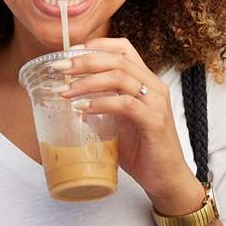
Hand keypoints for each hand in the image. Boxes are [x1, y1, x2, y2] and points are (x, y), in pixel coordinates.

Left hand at [58, 37, 204, 210]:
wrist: (166, 179)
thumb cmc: (141, 150)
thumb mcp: (117, 122)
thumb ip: (101, 106)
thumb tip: (71, 98)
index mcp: (146, 81)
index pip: (123, 48)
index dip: (96, 45)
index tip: (69, 52)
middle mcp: (154, 86)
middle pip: (117, 59)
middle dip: (84, 60)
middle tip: (59, 68)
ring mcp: (156, 102)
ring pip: (120, 77)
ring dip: (88, 82)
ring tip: (65, 92)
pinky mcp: (155, 121)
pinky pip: (125, 104)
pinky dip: (100, 103)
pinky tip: (82, 109)